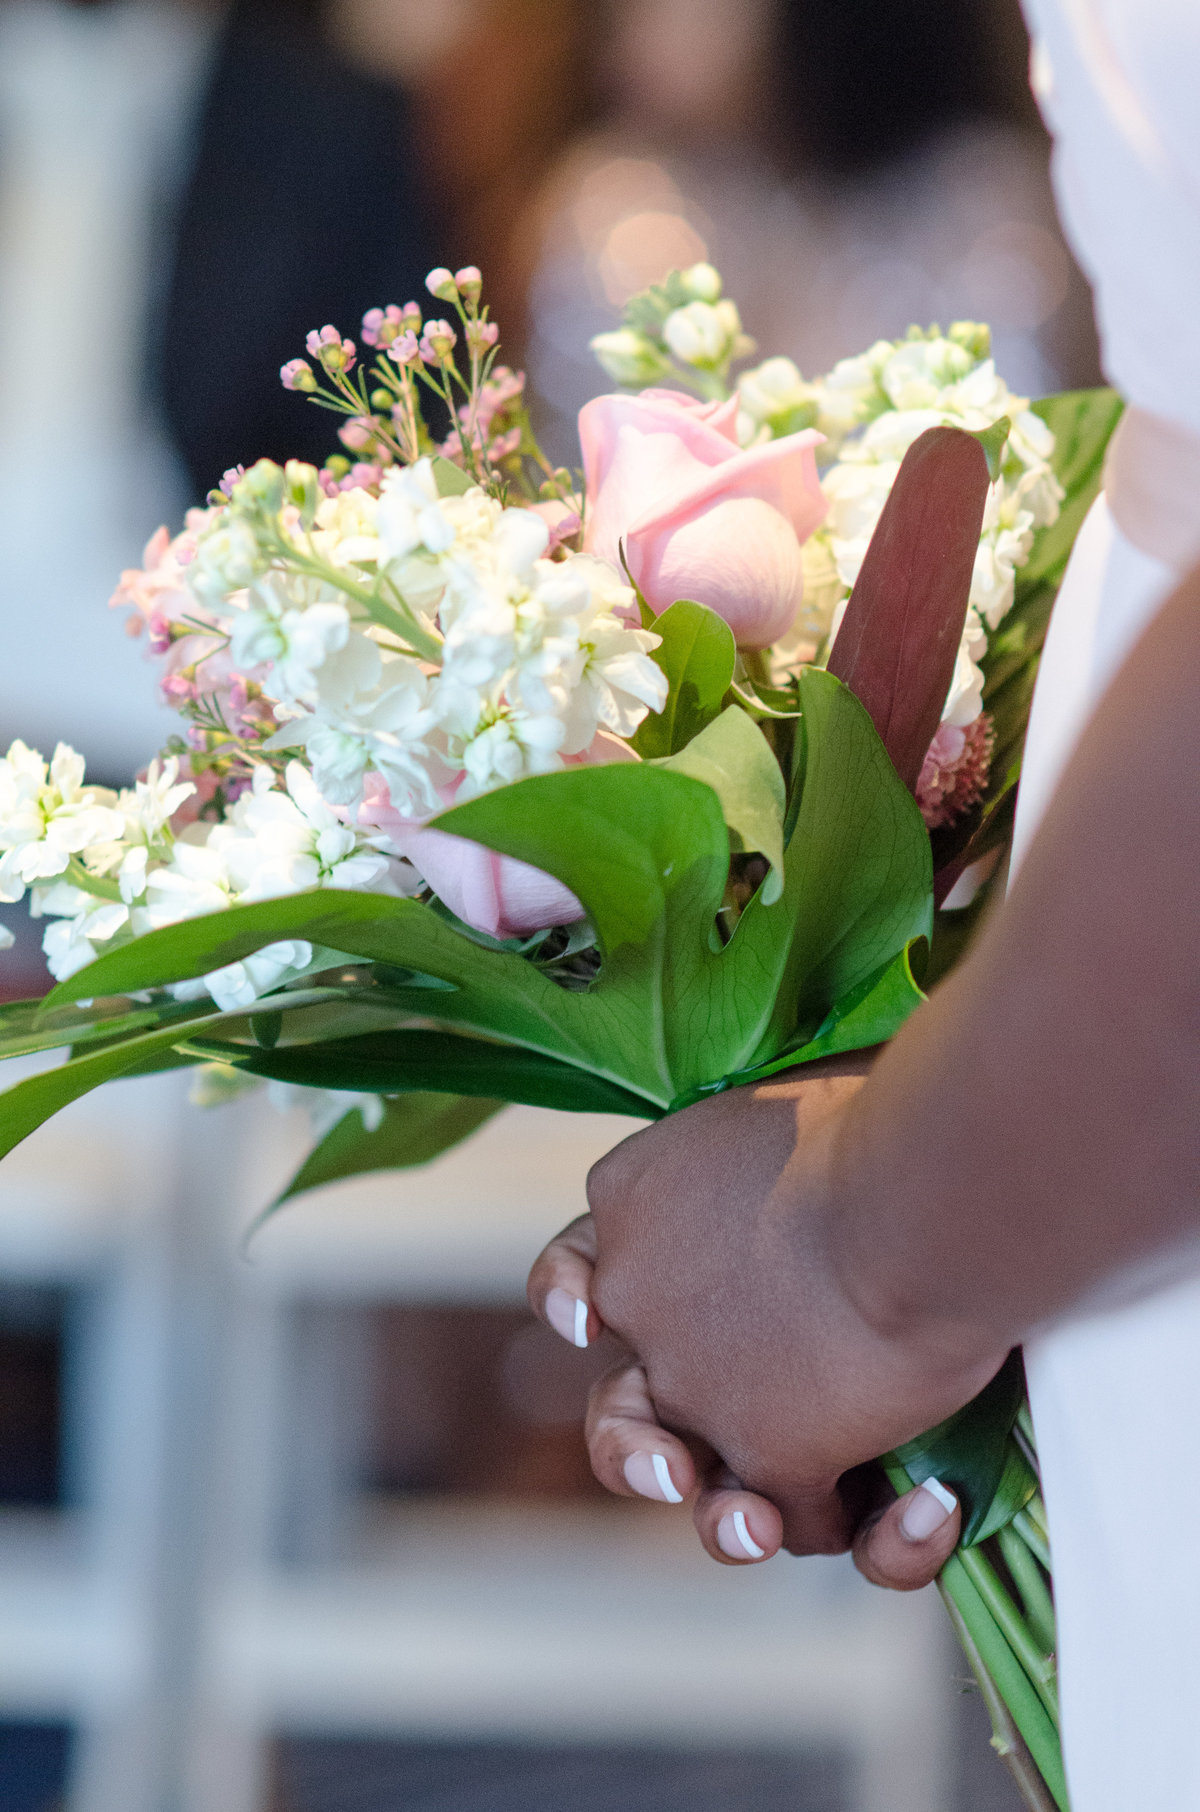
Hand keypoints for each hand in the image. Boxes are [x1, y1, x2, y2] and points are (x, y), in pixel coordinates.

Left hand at [528, 1062, 1005, 1584]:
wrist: (911, 1193)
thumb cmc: (876, 1112)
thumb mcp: (785, 1104)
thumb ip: (769, 1161)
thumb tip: (822, 1155)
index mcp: (635, 1199)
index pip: (588, 1263)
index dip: (582, 1296)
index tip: (586, 1324)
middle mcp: (641, 1297)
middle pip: (618, 1399)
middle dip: (641, 1449)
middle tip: (673, 1474)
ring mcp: (697, 1386)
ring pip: (688, 1478)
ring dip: (728, 1516)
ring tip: (758, 1528)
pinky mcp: (773, 1453)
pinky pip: (805, 1519)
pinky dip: (872, 1523)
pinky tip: (928, 1504)